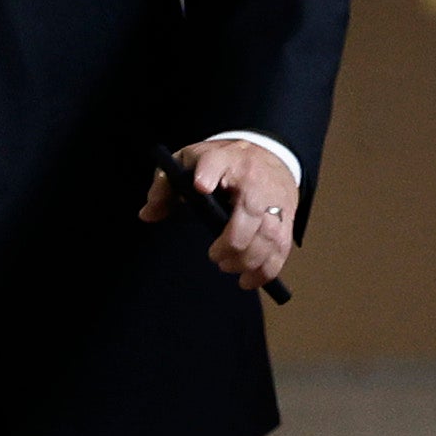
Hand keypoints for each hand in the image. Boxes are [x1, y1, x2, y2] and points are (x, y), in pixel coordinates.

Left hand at [141, 139, 296, 291]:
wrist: (267, 154)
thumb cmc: (222, 163)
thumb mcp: (189, 162)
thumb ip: (165, 186)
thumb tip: (147, 214)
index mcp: (224, 159)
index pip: (215, 161)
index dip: (208, 172)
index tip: (198, 187)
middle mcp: (253, 179)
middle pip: (250, 211)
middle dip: (233, 241)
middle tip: (214, 256)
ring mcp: (275, 199)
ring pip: (270, 234)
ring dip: (249, 260)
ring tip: (226, 267)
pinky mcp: (287, 218)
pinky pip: (282, 249)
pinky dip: (267, 270)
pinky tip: (247, 281)